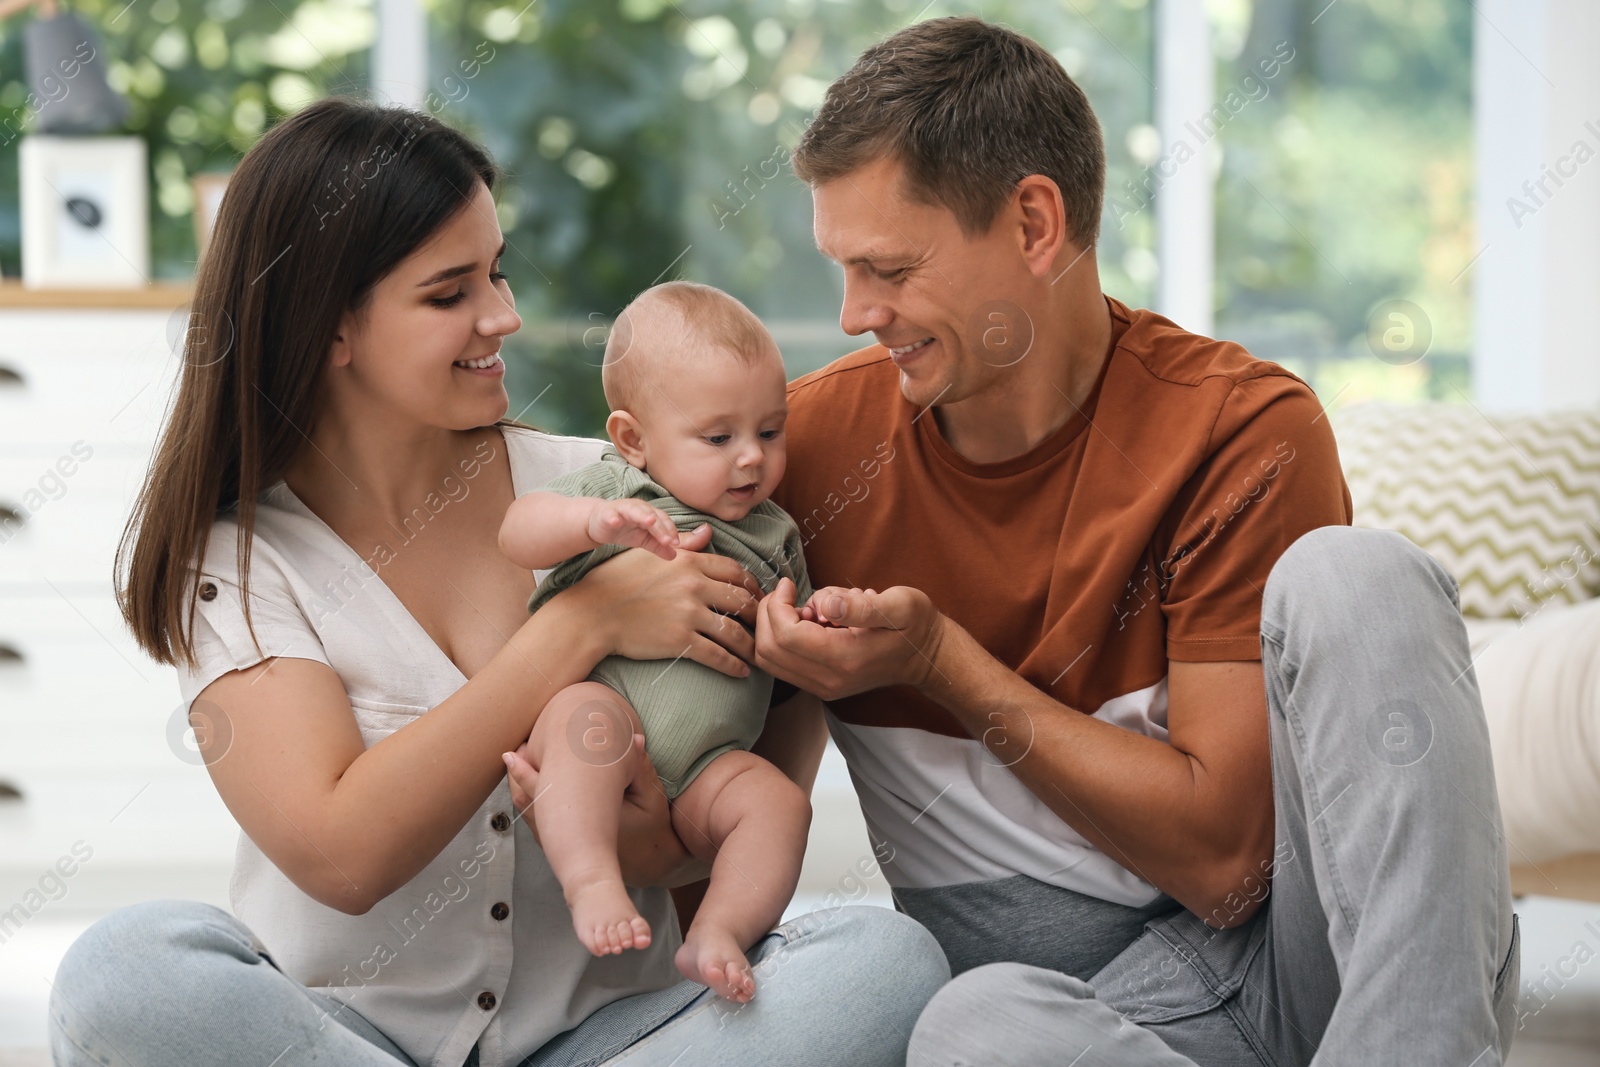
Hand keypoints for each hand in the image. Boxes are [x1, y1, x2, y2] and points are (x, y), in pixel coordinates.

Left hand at [502, 735, 709, 887]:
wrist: (651, 864)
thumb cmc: (651, 830)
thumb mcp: (651, 798)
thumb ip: (641, 768)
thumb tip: (637, 739)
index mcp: (586, 818)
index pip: (547, 789)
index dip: (526, 769)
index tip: (517, 749)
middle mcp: (568, 834)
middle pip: (528, 801)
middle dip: (516, 775)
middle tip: (511, 752)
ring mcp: (562, 843)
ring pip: (529, 813)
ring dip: (519, 789)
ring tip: (514, 765)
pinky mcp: (563, 847)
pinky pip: (536, 823)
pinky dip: (528, 802)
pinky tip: (527, 787)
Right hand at [566, 524, 763, 678]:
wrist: (592, 613)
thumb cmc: (616, 580)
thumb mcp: (649, 552)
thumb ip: (683, 544)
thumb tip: (708, 532)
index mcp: (688, 561)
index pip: (734, 570)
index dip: (751, 584)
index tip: (758, 595)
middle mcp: (694, 585)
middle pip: (741, 599)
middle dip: (759, 614)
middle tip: (766, 624)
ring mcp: (688, 614)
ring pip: (735, 630)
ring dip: (752, 644)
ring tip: (760, 653)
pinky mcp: (681, 641)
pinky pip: (717, 655)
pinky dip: (734, 665)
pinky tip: (742, 672)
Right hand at [586, 499, 679, 560]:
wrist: (600, 523)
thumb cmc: (625, 529)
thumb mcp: (643, 540)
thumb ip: (657, 546)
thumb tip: (674, 555)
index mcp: (649, 513)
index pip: (663, 519)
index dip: (670, 530)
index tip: (676, 543)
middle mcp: (638, 508)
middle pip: (651, 515)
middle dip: (660, 527)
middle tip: (667, 540)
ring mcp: (622, 509)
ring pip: (634, 510)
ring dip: (642, 515)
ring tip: (650, 521)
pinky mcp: (607, 513)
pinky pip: (610, 514)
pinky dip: (613, 517)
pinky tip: (615, 522)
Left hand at [755, 578, 946, 700]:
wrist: (927, 657)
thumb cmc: (915, 625)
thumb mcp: (899, 605)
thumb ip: (861, 607)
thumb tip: (825, 604)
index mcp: (844, 660)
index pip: (785, 636)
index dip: (778, 605)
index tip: (790, 584)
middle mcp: (828, 681)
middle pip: (768, 651)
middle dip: (769, 615)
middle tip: (789, 593)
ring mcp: (822, 687)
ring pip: (769, 660)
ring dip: (774, 627)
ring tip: (802, 608)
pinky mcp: (820, 684)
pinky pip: (781, 663)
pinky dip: (782, 638)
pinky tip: (808, 622)